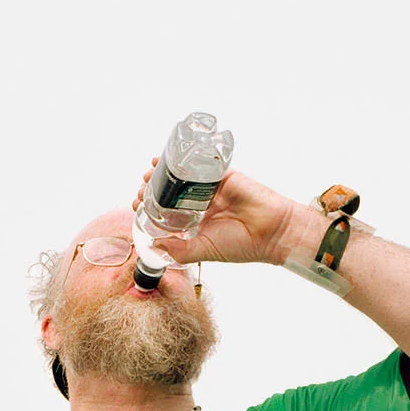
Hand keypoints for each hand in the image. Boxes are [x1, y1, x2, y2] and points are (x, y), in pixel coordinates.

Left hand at [132, 156, 296, 266]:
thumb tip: (153, 246)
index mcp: (197, 225)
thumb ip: (179, 250)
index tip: (138, 207)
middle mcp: (202, 206)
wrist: (271, 232)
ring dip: (163, 174)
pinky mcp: (222, 176)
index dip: (151, 210)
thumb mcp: (204, 251)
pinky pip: (200, 165)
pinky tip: (168, 159)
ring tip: (149, 174)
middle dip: (153, 190)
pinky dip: (184, 161)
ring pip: (182, 178)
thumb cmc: (242, 246)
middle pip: (171, 194)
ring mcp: (211, 190)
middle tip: (141, 190)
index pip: (168, 214)